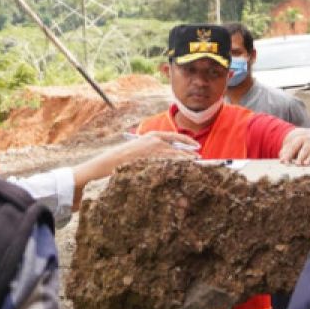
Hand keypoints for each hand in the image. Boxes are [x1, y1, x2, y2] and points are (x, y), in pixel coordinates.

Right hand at [73, 132, 199, 189]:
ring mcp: (153, 152)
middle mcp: (155, 142)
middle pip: (178, 148)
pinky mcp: (151, 163)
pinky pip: (168, 166)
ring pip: (176, 157)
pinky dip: (177, 169)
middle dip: (190, 154)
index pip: (175, 137)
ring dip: (186, 162)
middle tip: (200, 159)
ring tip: (195, 167)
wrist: (110, 162)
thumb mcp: (140, 147)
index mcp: (152, 135)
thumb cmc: (124, 157)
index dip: (187, 142)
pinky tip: (184, 173)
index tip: (196, 147)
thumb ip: (154, 148)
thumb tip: (169, 154)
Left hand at [279, 128, 309, 165]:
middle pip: (305, 149)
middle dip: (301, 156)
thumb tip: (281, 159)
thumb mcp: (295, 144)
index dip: (288, 154)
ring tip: (306, 164)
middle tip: (297, 164)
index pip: (294, 146)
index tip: (284, 162)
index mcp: (301, 140)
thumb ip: (287, 151)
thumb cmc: (303, 144)